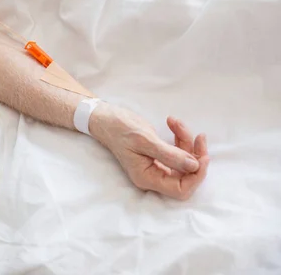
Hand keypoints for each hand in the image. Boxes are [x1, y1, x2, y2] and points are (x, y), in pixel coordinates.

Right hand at [88, 103, 209, 199]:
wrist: (105, 118)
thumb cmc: (120, 129)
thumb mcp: (145, 140)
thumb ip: (170, 155)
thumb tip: (195, 166)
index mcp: (148, 178)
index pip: (180, 189)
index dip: (196, 176)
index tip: (203, 156)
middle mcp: (153, 176)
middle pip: (186, 176)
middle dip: (195, 156)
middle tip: (199, 137)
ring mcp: (156, 166)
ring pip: (183, 161)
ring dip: (187, 142)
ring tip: (176, 123)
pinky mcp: (158, 156)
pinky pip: (177, 151)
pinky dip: (179, 137)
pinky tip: (173, 122)